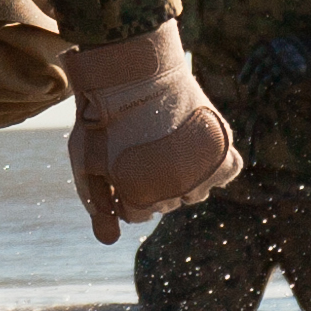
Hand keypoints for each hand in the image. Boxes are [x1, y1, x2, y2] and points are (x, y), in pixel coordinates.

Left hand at [60, 22, 239, 242]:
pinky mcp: (221, 146)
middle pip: (166, 202)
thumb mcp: (85, 163)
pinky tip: (193, 147)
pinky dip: (213, 164)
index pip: (137, 213)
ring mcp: (202, 168)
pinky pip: (225, 171)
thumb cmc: (102, 117)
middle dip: (151, 182)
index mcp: (140, 195)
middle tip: (141, 147)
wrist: (131, 71)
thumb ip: (97, 204)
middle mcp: (175, 188)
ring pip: (195, 191)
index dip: (124, 190)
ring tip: (164, 144)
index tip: (118, 164)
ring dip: (182, 176)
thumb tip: (108, 239)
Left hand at [247, 29, 310, 92]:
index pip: (253, 60)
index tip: (242, 82)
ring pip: (266, 82)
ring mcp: (284, 65)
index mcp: (272, 46)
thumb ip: (272, 52)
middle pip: (258, 73)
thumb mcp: (284, 44)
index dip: (246, 72)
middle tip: (250, 94)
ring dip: (262, 92)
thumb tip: (258, 67)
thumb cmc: (302, 48)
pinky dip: (275, 95)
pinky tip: (274, 98)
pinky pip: (278, 88)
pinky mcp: (293, 75)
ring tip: (261, 98)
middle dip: (253, 86)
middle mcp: (275, 55)